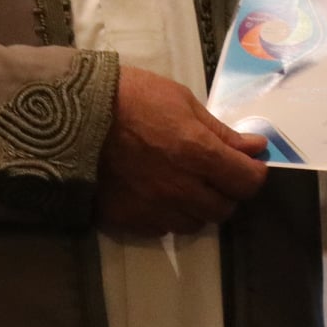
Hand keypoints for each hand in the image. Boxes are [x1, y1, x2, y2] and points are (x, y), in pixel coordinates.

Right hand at [94, 66, 267, 234]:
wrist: (71, 116)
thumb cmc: (131, 97)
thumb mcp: (182, 101)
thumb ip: (221, 132)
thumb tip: (255, 147)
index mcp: (198, 153)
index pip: (247, 182)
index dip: (253, 173)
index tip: (247, 163)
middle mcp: (181, 188)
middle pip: (225, 208)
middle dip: (228, 191)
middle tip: (216, 173)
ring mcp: (154, 208)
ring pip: (195, 223)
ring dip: (199, 206)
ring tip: (186, 183)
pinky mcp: (129, 220)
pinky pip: (163, 228)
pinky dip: (170, 215)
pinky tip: (159, 193)